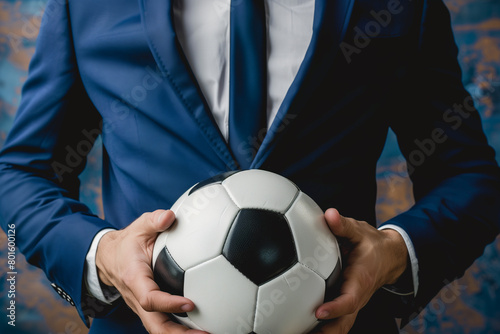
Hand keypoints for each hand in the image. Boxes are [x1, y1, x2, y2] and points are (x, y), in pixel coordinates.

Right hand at [96, 210, 207, 333]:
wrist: (109, 258)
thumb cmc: (128, 243)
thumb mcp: (138, 227)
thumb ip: (153, 220)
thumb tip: (169, 216)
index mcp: (134, 279)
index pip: (149, 298)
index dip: (168, 304)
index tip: (190, 304)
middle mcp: (137, 298)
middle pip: (156, 325)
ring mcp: (143, 307)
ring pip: (160, 329)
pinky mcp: (150, 309)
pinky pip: (164, 323)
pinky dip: (181, 329)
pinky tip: (202, 328)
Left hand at [312, 209, 407, 333]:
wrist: (390, 256)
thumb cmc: (373, 244)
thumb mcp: (360, 231)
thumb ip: (343, 224)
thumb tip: (330, 215)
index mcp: (361, 281)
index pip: (349, 300)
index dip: (335, 308)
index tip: (319, 312)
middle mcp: (357, 296)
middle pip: (343, 323)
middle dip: (327, 332)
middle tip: (304, 333)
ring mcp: (352, 303)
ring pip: (340, 326)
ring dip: (323, 333)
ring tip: (299, 333)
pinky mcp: (347, 304)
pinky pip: (337, 321)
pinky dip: (323, 328)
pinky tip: (303, 328)